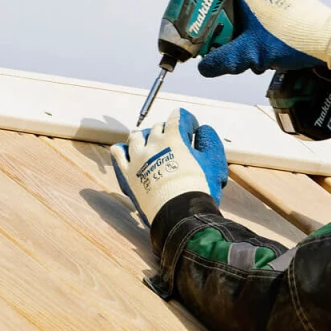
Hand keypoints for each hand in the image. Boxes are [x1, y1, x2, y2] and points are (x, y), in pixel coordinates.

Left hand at [110, 108, 228, 226]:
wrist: (179, 213)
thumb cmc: (197, 188)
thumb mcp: (212, 161)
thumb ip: (208, 140)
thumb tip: (203, 129)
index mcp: (173, 137)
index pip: (178, 118)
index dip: (187, 121)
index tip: (191, 128)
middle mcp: (153, 143)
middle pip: (157, 127)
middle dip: (167, 130)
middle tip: (173, 140)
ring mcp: (138, 157)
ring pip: (136, 137)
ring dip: (144, 137)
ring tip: (149, 143)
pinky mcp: (128, 173)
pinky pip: (119, 154)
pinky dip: (121, 150)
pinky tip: (124, 150)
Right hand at [195, 0, 330, 76]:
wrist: (329, 40)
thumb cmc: (289, 40)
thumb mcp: (250, 54)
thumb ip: (225, 61)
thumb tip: (204, 68)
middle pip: (240, 1)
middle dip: (230, 22)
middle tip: (225, 41)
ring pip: (257, 12)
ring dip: (251, 30)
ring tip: (253, 54)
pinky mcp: (297, 9)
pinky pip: (274, 18)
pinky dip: (268, 32)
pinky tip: (273, 51)